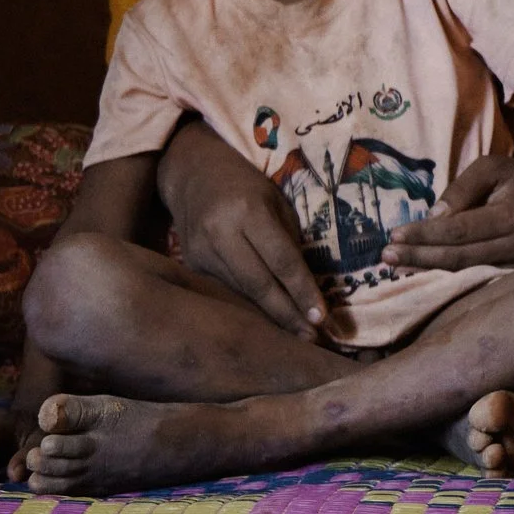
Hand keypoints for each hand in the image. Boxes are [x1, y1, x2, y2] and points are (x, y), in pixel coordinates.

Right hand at [161, 124, 328, 338]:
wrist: (192, 175)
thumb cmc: (245, 185)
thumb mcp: (275, 201)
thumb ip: (289, 239)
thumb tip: (309, 284)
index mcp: (247, 212)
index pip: (282, 260)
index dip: (303, 291)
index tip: (322, 317)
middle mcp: (220, 235)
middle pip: (259, 285)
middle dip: (288, 315)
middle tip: (314, 338)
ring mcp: (201, 253)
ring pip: (241, 294)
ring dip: (271, 318)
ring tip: (298, 335)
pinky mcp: (191, 266)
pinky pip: (226, 291)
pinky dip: (249, 308)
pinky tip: (269, 323)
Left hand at [386, 155, 513, 271]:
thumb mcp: (490, 166)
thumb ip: (462, 189)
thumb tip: (434, 217)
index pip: (460, 230)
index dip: (425, 235)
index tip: (393, 235)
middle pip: (460, 257)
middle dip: (419, 257)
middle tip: (385, 257)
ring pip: (466, 271)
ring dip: (428, 270)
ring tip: (396, 266)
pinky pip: (477, 276)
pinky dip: (448, 275)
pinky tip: (424, 272)